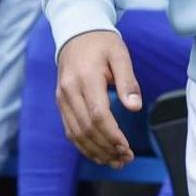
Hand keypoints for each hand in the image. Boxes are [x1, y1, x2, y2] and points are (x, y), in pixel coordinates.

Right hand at [56, 29, 140, 167]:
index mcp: (85, 79)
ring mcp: (62, 98)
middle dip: (107, 148)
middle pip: (86, 129)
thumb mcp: (120, 56)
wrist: (77, 33)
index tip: (127, 147)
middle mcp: (69, 91)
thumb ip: (128, 81)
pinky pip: (70, 130)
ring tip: (115, 162)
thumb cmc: (102, 43)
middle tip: (125, 159)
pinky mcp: (61, 103)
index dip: (112, 135)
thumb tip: (134, 107)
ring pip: (76, 133)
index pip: (98, 115)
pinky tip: (99, 154)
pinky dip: (84, 145)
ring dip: (95, 152)